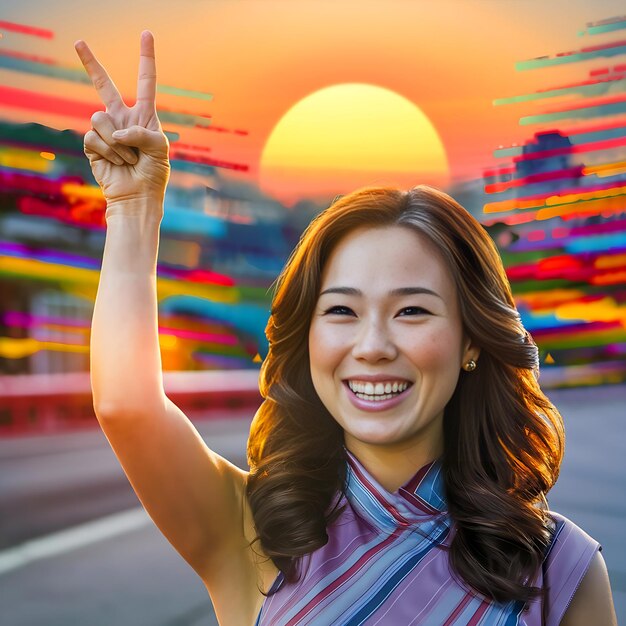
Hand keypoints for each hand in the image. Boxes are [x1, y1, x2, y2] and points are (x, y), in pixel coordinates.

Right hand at [75, 31, 169, 214]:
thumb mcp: (161, 150)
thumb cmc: (153, 173)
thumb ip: (144, 133)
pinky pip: (94, 137)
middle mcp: (122, 119)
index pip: (145, 83)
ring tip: (130, 159)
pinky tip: (118, 163)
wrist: (138, 197)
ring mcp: (106, 131)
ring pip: (100, 117)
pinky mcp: (92, 144)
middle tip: (78, 42)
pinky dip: (109, 152)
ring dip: (118, 142)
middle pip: (103, 85)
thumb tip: (117, 131)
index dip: (146, 59)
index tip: (146, 34)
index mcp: (144, 116)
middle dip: (90, 63)